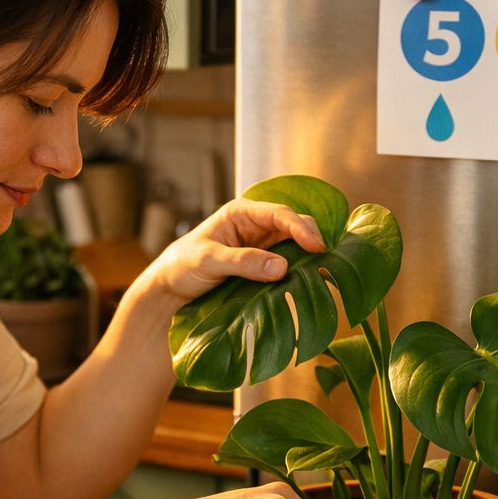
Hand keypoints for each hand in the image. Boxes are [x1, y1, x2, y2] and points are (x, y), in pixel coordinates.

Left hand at [137, 198, 325, 309]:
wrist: (171, 286)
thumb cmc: (183, 265)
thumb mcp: (209, 261)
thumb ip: (243, 262)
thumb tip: (281, 267)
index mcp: (241, 212)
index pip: (279, 213)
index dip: (300, 228)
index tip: (317, 246)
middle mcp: (256, 224)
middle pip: (293, 225)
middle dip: (310, 238)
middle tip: (326, 259)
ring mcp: (262, 244)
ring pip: (295, 244)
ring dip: (308, 255)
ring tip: (324, 269)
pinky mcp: (264, 263)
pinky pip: (288, 262)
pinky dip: (300, 268)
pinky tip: (310, 278)